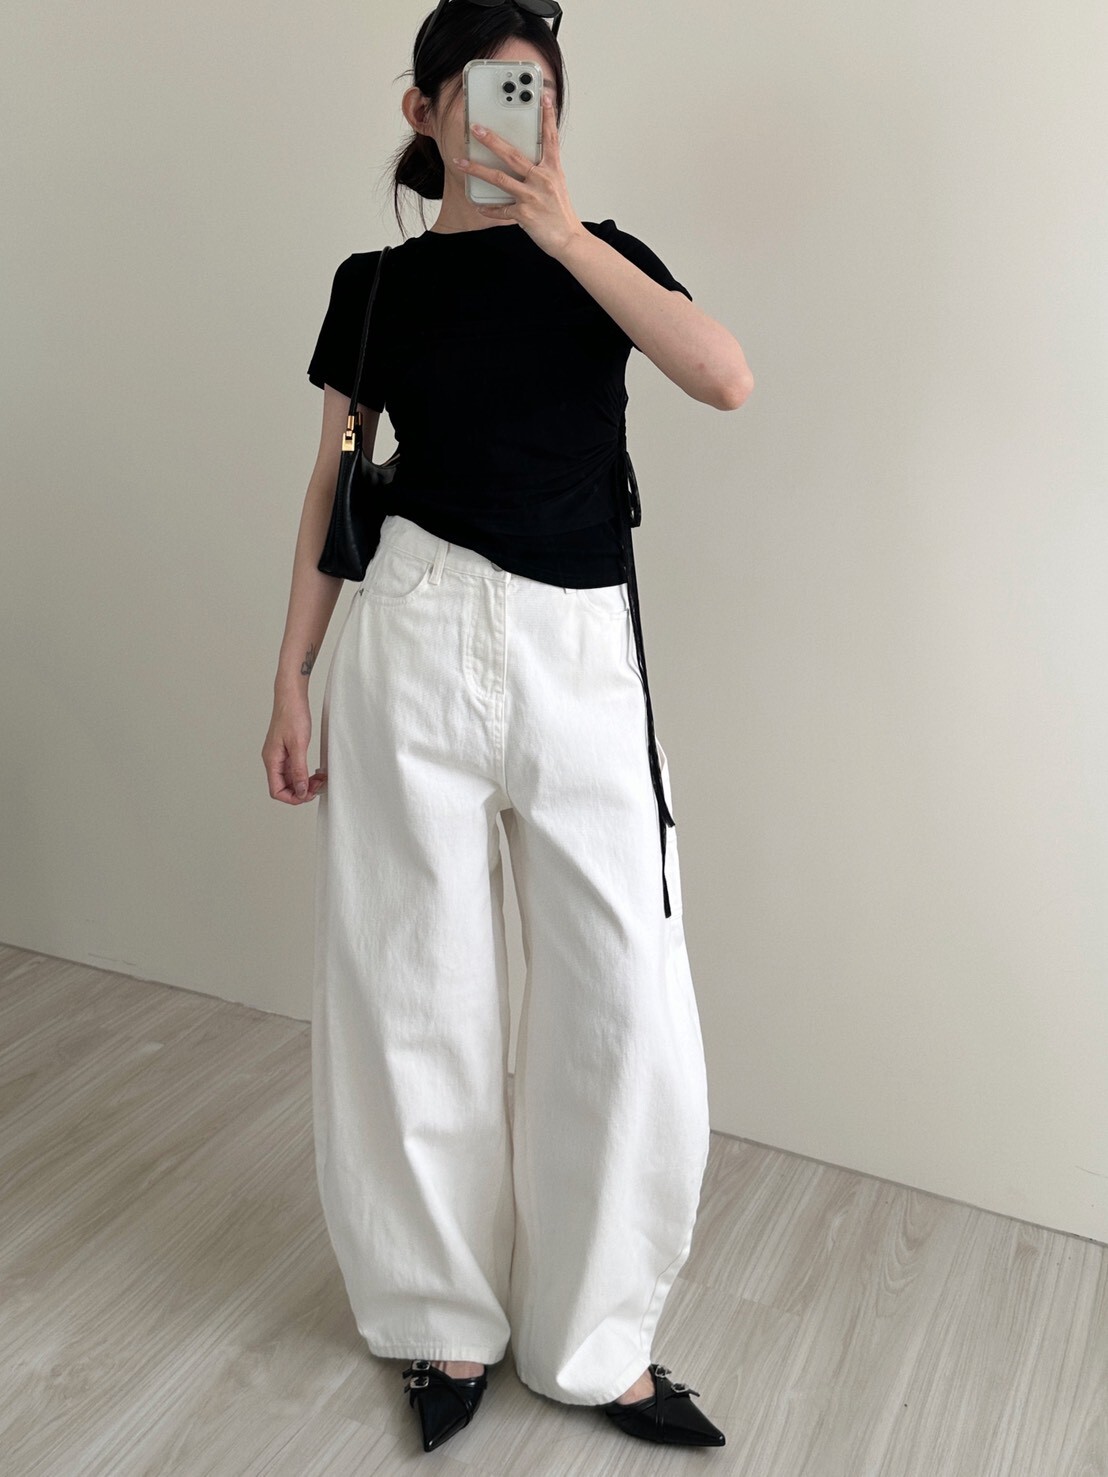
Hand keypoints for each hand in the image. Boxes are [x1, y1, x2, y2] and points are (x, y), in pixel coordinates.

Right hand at [262, 695, 327, 804]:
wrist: (291, 696)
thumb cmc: (292, 715)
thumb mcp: (298, 745)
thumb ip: (299, 770)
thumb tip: (300, 791)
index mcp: (271, 760)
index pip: (276, 791)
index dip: (292, 797)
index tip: (308, 795)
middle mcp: (273, 760)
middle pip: (284, 787)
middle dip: (301, 791)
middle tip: (318, 786)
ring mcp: (279, 756)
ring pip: (290, 779)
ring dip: (304, 782)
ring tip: (319, 779)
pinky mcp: (287, 750)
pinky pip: (294, 769)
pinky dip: (305, 773)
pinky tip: (316, 772)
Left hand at [453, 91, 583, 259]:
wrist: (569, 240)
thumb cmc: (561, 213)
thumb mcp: (556, 186)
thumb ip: (542, 171)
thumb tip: (525, 162)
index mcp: (552, 170)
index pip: (550, 138)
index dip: (548, 116)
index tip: (544, 97)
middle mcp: (542, 179)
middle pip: (512, 154)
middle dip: (491, 140)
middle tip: (476, 128)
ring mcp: (532, 196)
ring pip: (499, 178)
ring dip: (476, 169)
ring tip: (460, 162)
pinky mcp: (524, 214)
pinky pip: (501, 208)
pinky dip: (488, 208)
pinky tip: (478, 205)